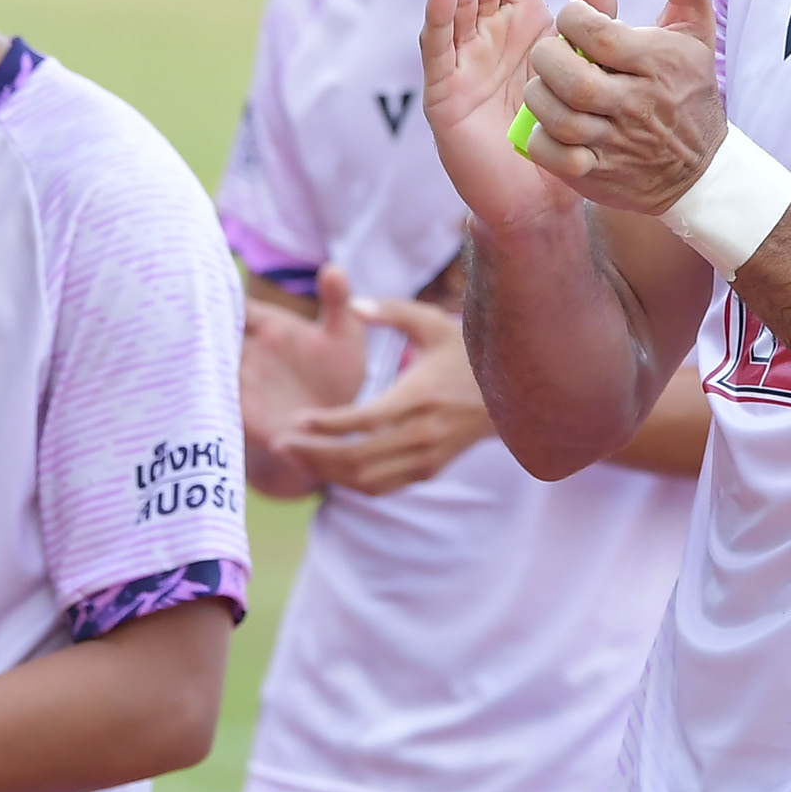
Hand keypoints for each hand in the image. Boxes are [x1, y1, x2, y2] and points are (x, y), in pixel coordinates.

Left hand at [278, 294, 493, 494]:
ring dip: (325, 472)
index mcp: (419, 396)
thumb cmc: (465, 353)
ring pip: (365, 479)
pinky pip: (381, 486)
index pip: (364, 421)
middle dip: (313, 453)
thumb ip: (391, 311)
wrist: (510, 394)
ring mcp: (426, 457)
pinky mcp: (428, 470)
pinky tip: (325, 467)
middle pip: (357, 456)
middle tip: (280, 443)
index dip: (326, 425)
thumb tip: (354, 305)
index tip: (297, 420)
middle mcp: (422, 433)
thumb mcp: (432, 323)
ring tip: (295, 457)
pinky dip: (349, 481)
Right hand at [418, 0, 580, 238]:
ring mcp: (461, 60)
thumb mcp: (587, 57)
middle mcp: (485, 33)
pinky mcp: (446, 94)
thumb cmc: (565, 125)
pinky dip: (439, 15)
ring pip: (455, 1)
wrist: (545, 194)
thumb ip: (595, 7)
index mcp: (519, 19)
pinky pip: (440, 49)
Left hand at [516, 0, 728, 215]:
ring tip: (546, 83)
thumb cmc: (688, 85)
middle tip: (549, 50)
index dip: (574, 17)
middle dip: (547, 56)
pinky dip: (540, 138)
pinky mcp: (599, 176)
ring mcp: (618, 144)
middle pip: (570, 75)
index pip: (595, 31)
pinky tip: (547, 123)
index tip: (577, 19)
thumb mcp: (692, 27)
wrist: (700, 170)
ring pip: (556, 114)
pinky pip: (552, 155)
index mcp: (658, 61)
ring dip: (540, 95)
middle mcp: (639, 104)